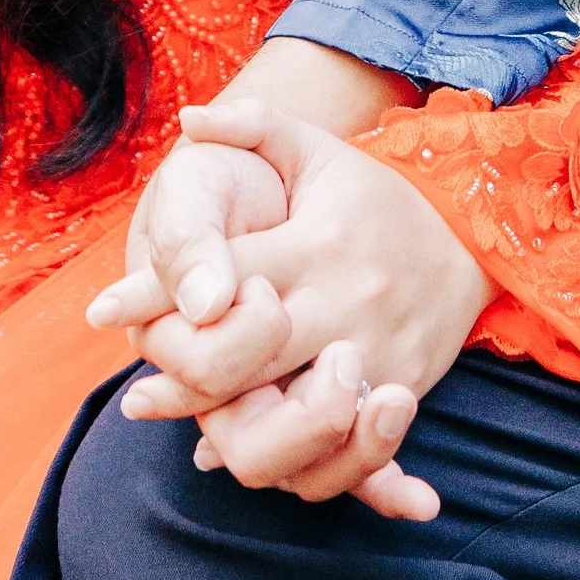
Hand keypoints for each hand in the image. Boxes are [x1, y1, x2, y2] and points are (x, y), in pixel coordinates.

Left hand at [90, 92, 488, 514]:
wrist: (476, 238)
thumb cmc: (375, 196)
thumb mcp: (320, 151)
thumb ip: (255, 125)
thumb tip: (189, 120)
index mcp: (318, 245)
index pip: (221, 276)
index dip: (154, 297)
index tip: (102, 309)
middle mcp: (343, 306)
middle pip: (240, 360)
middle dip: (175, 367)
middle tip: (136, 361)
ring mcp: (372, 358)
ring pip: (280, 423)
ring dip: (214, 423)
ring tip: (163, 402)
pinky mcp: (393, 395)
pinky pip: (329, 451)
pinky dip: (277, 459)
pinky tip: (215, 451)